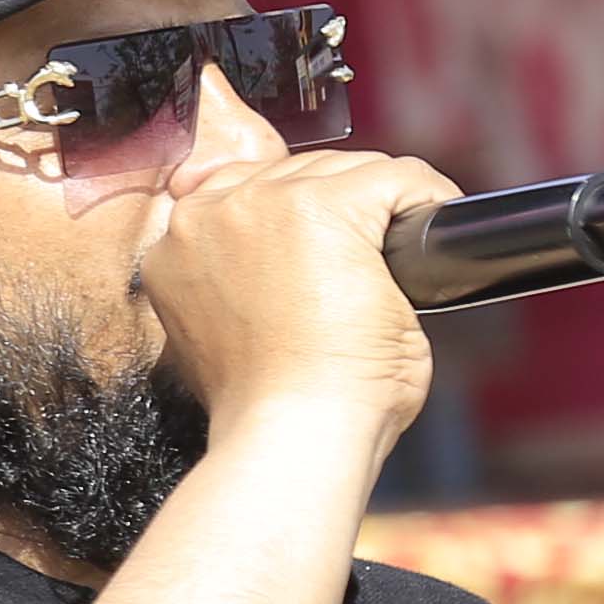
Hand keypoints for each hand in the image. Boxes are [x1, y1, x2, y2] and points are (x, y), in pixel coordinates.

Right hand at [130, 138, 461, 478]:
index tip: (326, 258)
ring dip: (381, 211)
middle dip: (343, 212)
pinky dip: (426, 204)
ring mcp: (265, 203)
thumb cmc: (266, 405)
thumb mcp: (225, 329)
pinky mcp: (327, 207)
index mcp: (175, 246)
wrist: (290, 433)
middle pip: (300, 174)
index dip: (296, 221)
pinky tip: (428, 247)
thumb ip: (234, 282)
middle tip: (367, 272)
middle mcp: (208, 213)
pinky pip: (399, 177)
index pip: (248, 192)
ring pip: (349, 170)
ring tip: (393, 268)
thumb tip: (283, 263)